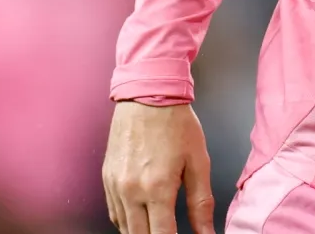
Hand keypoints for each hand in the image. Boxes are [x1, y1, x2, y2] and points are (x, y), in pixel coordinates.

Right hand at [103, 100, 215, 233]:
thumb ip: (201, 202)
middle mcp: (131, 191)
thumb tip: (207, 233)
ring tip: (159, 227)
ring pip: (125, 228)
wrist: (147, 94)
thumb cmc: (177, 124)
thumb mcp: (198, 162)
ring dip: (142, 233)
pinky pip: (115, 213)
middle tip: (170, 232)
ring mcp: (115, 186)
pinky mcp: (106, 179)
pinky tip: (142, 218)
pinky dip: (128, 222)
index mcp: (157, 188)